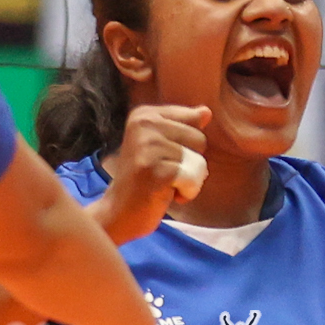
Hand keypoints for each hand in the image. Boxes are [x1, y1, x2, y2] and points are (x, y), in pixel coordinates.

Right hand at [90, 105, 210, 244]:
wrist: (118, 212)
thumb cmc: (144, 179)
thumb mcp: (162, 145)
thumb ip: (184, 126)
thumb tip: (206, 111)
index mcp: (144, 115)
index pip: (194, 120)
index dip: (187, 145)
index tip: (162, 157)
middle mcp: (144, 125)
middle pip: (200, 140)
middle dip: (190, 163)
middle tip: (162, 173)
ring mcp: (148, 147)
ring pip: (199, 162)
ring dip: (188, 180)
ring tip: (163, 184)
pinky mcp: (155, 170)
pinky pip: (193, 179)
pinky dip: (185, 193)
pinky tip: (164, 194)